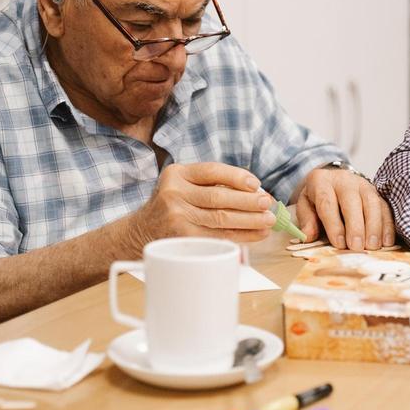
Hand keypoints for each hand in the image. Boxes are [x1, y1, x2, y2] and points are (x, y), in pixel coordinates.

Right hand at [133, 162, 275, 246]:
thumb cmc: (172, 205)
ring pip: (221, 219)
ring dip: (250, 221)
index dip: (238, 177)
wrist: (141, 231)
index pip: (212, 171)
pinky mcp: (183, 238)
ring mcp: (177, 217)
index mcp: (177, 174)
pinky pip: (218, 236)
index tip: (256, 184)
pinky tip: (255, 234)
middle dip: (249, 201)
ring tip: (268, 221)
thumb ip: (211, 183)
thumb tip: (255, 192)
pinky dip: (240, 236)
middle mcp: (174, 193)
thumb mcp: (183, 185)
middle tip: (268, 204)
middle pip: (219, 197)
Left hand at [295, 167, 394, 250]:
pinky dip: (387, 225)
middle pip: (352, 201)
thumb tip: (309, 237)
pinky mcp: (377, 193)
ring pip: (372, 203)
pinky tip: (386, 242)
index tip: (339, 244)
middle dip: (356, 226)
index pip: (327, 202)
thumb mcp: (305, 205)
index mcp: (321, 181)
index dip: (333, 224)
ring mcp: (363, 185)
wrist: (333, 180)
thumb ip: (306, 220)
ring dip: (374, 226)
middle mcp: (344, 180)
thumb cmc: (317, 198)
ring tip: (372, 247)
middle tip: (357, 247)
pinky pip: (385, 207)